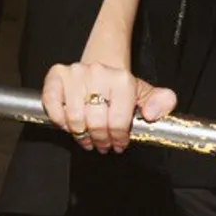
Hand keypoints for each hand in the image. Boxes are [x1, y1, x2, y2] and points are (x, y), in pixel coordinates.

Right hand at [41, 62, 176, 154]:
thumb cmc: (120, 89)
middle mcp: (98, 72)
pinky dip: (59, 119)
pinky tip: (68, 125)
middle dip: (100, 139)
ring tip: (87, 137)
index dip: (118, 139)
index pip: (118, 121)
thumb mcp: (145, 95)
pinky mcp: (56, 75)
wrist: (101, 71)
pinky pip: (53, 105)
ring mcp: (75, 73)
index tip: (118, 143)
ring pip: (74, 118)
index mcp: (122, 79)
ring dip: (80, 134)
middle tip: (103, 144)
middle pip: (95, 122)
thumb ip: (162, 101)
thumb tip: (153, 113)